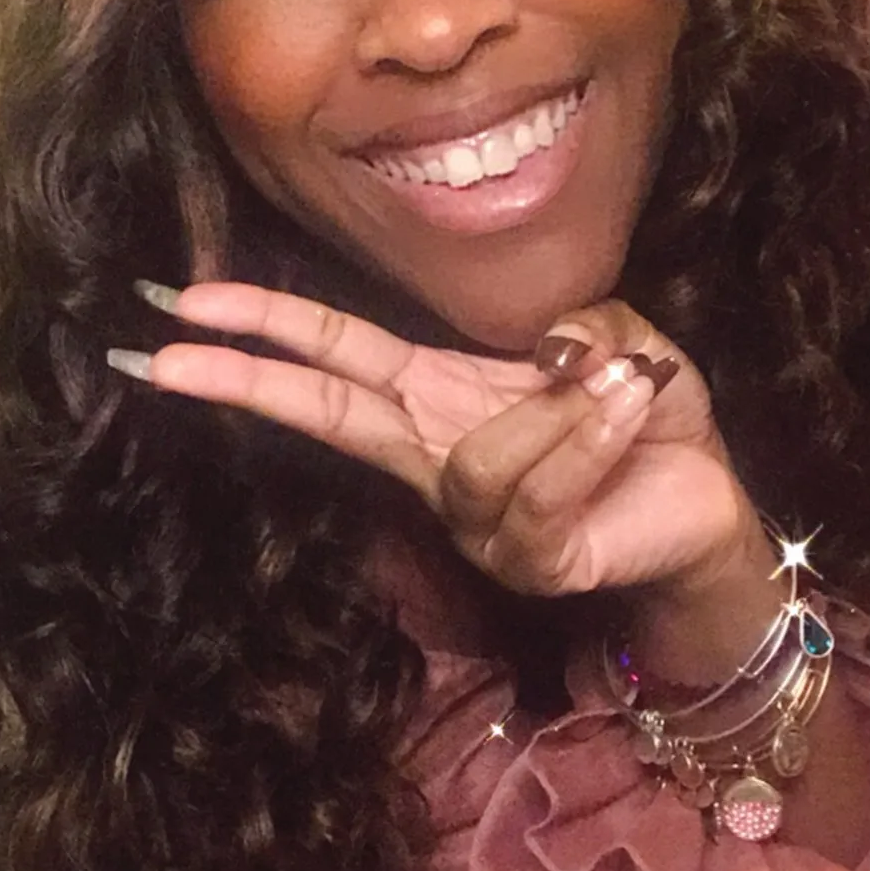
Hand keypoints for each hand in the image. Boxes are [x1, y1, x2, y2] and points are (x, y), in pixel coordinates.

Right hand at [109, 284, 752, 599]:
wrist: (704, 503)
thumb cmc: (643, 419)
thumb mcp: (612, 339)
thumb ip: (572, 325)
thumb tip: (546, 350)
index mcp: (438, 396)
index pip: (335, 357)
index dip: (264, 328)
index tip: (183, 305)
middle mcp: (438, 460)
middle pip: (330, 416)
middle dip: (248, 383)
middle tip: (165, 359)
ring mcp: (476, 523)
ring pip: (474, 466)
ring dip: (555, 413)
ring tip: (624, 381)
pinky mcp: (529, 564)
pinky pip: (537, 498)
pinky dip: (590, 440)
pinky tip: (629, 404)